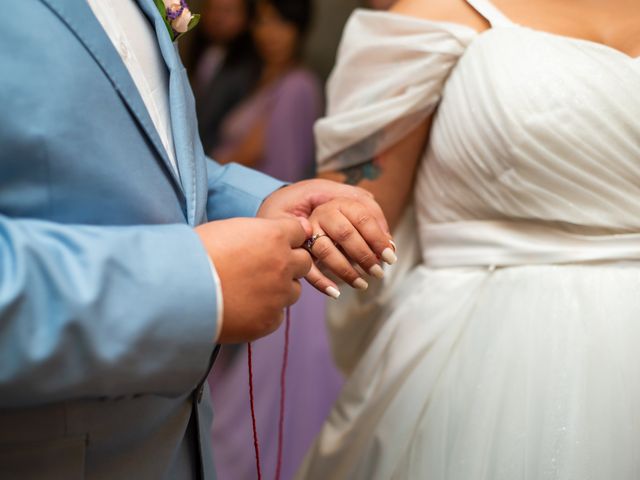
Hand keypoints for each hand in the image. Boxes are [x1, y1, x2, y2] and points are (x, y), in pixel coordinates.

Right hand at [195, 217, 311, 342]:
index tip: (276, 243)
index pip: (299, 231)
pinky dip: (265, 311)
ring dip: (280, 288)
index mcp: (274, 236)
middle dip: (289, 263)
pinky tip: (243, 308)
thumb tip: (274, 234)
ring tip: (250, 289)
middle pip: (304, 262)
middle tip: (264, 267)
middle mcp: (283, 265)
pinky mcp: (269, 321)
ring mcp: (279, 295)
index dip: (287, 237)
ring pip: (294, 290)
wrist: (177, 292)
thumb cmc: (195, 254)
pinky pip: (277, 314)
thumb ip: (258, 232)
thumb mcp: (228, 229)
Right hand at [304, 197, 396, 296]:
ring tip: (362, 284)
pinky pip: (308, 266)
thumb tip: (389, 248)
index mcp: (343, 204)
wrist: (323, 218)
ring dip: (345, 271)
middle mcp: (324, 213)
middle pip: (344, 234)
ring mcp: (309, 231)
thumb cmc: (350, 219)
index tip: (390, 258)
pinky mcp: (301, 248)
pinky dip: (321, 282)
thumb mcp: (366, 215)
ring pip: (326, 251)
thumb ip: (379, 228)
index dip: (378, 239)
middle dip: (364, 255)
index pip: (363, 219)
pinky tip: (335, 293)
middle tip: (378, 273)